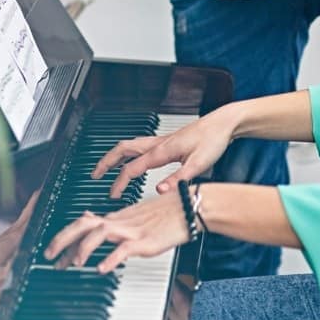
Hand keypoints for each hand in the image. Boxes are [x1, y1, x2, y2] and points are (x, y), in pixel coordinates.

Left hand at [44, 189, 188, 274]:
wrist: (190, 206)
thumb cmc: (168, 213)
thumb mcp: (138, 217)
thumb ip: (118, 223)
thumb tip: (99, 228)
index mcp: (117, 218)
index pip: (84, 224)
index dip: (65, 237)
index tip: (55, 252)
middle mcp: (120, 222)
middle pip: (84, 225)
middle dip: (63, 239)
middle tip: (49, 255)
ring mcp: (132, 231)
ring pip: (100, 233)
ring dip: (84, 248)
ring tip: (74, 263)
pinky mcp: (145, 241)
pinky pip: (124, 249)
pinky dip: (111, 259)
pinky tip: (102, 269)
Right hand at [92, 106, 237, 198]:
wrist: (224, 124)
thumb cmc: (213, 140)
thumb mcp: (198, 164)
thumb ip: (178, 179)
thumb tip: (159, 191)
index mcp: (162, 150)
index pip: (133, 168)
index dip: (120, 182)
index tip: (113, 195)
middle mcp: (159, 143)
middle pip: (124, 150)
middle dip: (107, 162)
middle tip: (95, 174)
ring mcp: (162, 141)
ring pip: (131, 145)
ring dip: (116, 156)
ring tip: (106, 167)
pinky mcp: (168, 141)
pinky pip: (141, 146)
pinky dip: (130, 154)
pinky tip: (134, 161)